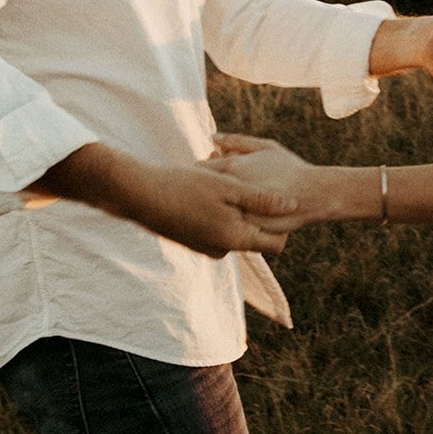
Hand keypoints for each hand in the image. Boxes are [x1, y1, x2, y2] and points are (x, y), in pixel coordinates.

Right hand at [124, 164, 297, 257]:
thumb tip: (293, 205)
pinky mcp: (193, 241)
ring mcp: (206, 247)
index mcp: (234, 239)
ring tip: (223, 184)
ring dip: (235, 210)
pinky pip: (217, 228)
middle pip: (254, 236)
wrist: (139, 195)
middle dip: (256, 213)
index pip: (275, 244)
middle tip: (248, 186)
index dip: (283, 224)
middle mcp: (222, 250)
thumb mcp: (228, 187)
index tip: (280, 200)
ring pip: (233, 229)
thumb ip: (262, 199)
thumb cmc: (185, 186)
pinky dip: (218, 212)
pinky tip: (207, 191)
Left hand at [205, 134, 315, 230]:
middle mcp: (230, 191)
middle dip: (208, 191)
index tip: (211, 174)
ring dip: (216, 208)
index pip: (200, 170)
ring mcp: (235, 212)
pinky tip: (237, 219)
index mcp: (232, 168)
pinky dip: (228, 223)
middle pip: (204, 192)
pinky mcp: (244, 232)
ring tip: (227, 205)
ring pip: (214, 212)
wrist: (314, 196)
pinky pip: (227, 228)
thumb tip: (212, 138)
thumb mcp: (266, 147)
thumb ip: (237, 141)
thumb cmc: (290, 168)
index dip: (204, 172)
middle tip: (219, 190)